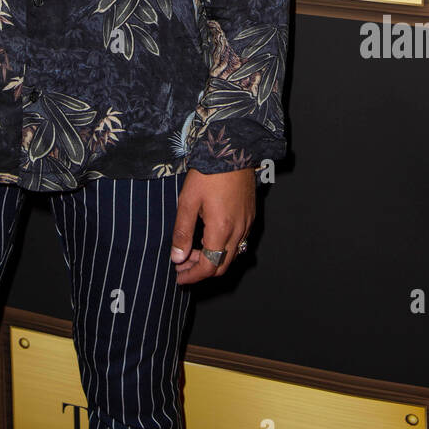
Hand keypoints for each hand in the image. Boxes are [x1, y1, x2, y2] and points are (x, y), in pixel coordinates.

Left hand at [170, 168, 255, 284]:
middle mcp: (239, 231)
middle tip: (182, 267)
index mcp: (222, 230)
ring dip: (212, 260)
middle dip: (200, 271)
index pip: (208, 267)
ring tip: (191, 252)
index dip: (192, 276)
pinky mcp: (250, 216)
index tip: (179, 277)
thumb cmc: (209, 173)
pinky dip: (223, 248)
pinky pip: (239, 242)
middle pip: (222, 266)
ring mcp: (247, 224)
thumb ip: (182, 231)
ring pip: (231, 255)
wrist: (233, 150)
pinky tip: (208, 238)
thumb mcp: (188, 201)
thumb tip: (177, 258)